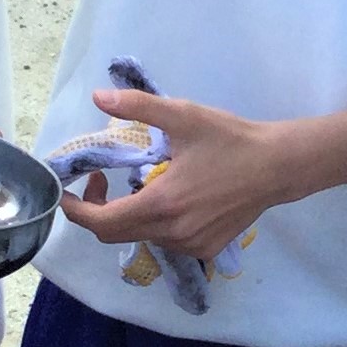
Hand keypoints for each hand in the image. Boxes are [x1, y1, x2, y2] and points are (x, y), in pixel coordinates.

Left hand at [52, 86, 291, 263]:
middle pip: (114, 234)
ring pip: (140, 236)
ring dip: (130, 214)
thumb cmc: (231, 140)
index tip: (67, 190)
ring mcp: (190, 245)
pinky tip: (172, 198)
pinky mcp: (204, 249)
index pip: (101, 222)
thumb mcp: (184, 116)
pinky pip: (165, 240)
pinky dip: (156, 223)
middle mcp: (172, 232)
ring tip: (144, 182)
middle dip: (98, 210)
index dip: (76, 209)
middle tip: (103, 178)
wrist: (278, 167)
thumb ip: (138, 106)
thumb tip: (99, 96)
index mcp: (161, 204)